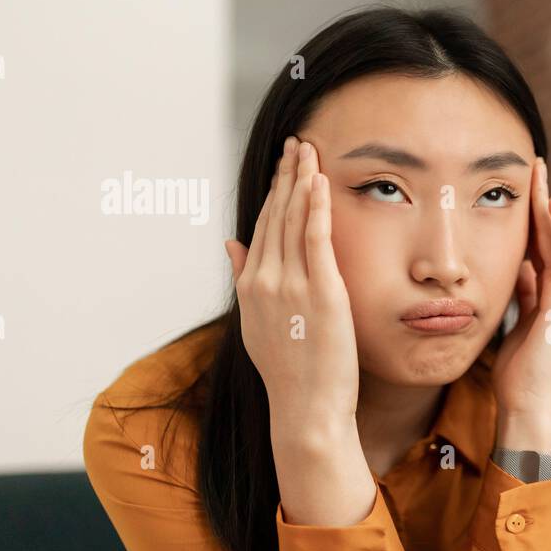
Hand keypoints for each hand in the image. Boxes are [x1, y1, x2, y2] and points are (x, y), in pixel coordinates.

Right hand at [224, 136, 359, 445]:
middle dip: (287, 175)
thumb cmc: (289, 372)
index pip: (263, 226)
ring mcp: (291, 285)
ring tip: (308, 150)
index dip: (275, 192)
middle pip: (276, 215)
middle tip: (297, 142)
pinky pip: (316, 239)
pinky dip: (316, 207)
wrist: (305, 407)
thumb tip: (230, 243)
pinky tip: (319, 181)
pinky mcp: (320, 292)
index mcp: (251, 286)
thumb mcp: (256, 322)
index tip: (284, 165)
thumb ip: (243, 278)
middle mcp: (265, 280)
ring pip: (294, 220)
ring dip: (301, 180)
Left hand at [490, 157, 550, 452]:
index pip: (542, 246)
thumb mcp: (514, 323)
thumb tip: (519, 267)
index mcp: (548, 296)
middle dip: (543, 202)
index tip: (521, 189)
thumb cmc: (516, 372)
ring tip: (541, 176)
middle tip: (533, 167)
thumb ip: (521, 295)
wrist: (525, 403)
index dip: (533, 217)